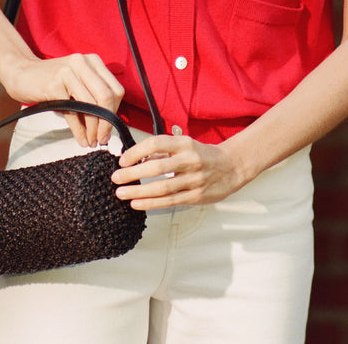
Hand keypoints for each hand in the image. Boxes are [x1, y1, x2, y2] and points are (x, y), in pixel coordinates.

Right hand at [0, 52, 124, 147]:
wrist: (21, 72)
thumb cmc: (51, 80)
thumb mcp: (76, 81)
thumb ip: (92, 96)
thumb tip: (107, 125)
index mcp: (93, 61)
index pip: (115, 89)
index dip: (115, 112)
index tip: (109, 128)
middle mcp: (82, 63)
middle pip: (106, 96)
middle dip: (107, 122)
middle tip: (102, 139)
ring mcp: (68, 73)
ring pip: (90, 105)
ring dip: (93, 129)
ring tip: (91, 141)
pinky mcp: (54, 85)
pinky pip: (72, 112)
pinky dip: (79, 130)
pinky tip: (81, 139)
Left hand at [111, 135, 246, 210]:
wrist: (231, 167)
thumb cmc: (203, 155)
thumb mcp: (185, 145)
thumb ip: (162, 152)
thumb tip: (135, 157)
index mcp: (185, 143)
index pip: (156, 144)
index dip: (137, 151)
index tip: (123, 160)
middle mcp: (190, 160)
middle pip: (157, 167)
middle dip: (133, 174)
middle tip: (116, 178)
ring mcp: (194, 179)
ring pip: (162, 187)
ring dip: (138, 191)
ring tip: (121, 193)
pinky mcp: (196, 196)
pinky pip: (170, 201)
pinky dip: (151, 203)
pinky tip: (137, 203)